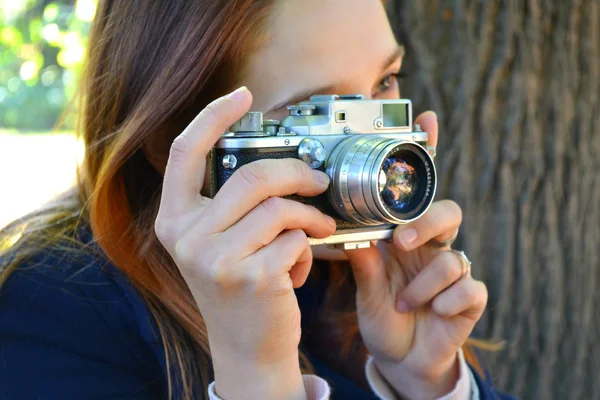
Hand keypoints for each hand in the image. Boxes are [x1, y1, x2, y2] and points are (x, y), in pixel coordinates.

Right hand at [154, 87, 335, 399]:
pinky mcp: (252, 277)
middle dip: (298, 174)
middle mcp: (187, 238)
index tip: (242, 95)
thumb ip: (230, 204)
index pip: (186, 152)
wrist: (247, 347)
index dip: (214, 116)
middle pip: (254, 176)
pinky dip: (308, 249)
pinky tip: (297, 268)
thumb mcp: (218, 243)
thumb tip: (279, 162)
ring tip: (317, 231)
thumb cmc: (238, 287)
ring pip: (281, 209)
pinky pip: (297, 239)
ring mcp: (216, 259)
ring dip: (311, 217)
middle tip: (320, 182)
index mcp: (174, 221)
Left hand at [345, 112, 487, 399]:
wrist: (399, 358)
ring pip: (454, 256)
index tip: (426, 119)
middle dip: (426, 224)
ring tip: (403, 302)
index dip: (426, 156)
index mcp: (406, 236)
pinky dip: (446, 302)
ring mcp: (453, 272)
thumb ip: (364, 260)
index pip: (418, 192)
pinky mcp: (469, 299)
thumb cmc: (383, 313)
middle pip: (448, 211)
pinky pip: (469, 288)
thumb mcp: (366, 286)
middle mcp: (432, 247)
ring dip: (424, 282)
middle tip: (401, 242)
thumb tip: (354, 234)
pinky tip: (430, 313)